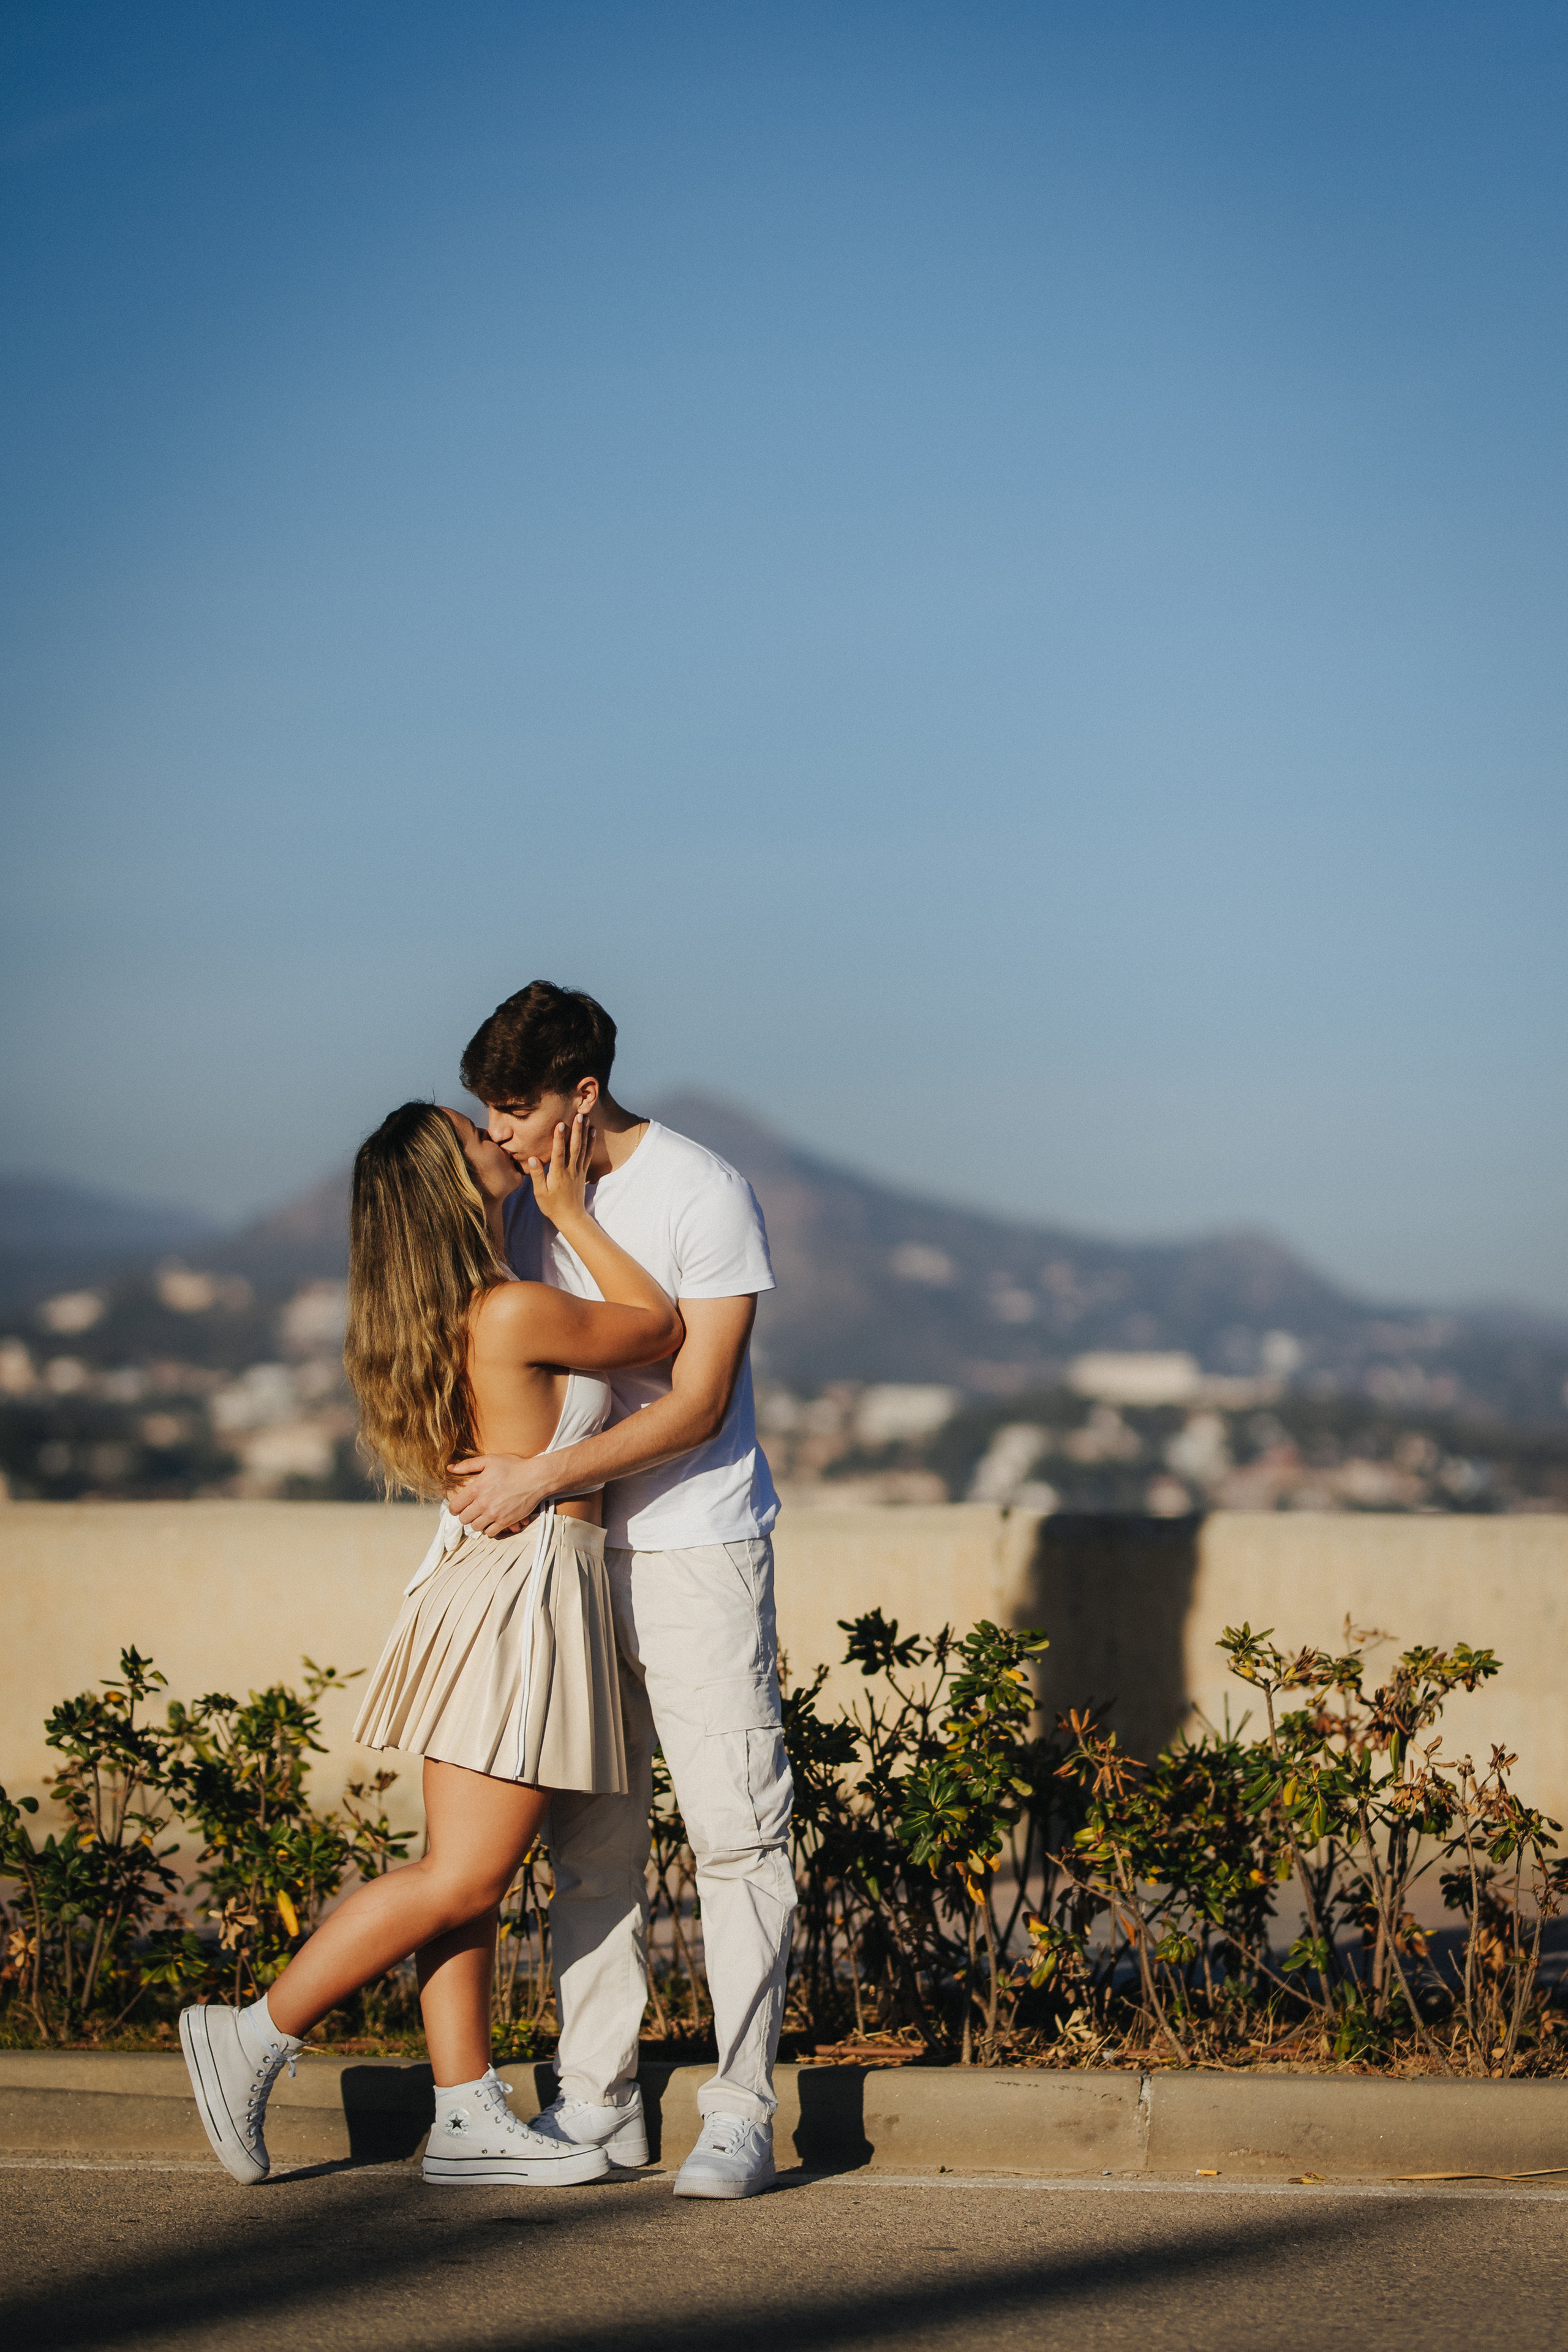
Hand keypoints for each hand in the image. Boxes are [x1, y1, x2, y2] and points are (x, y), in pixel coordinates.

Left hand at [446, 1452, 554, 1536]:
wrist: (536, 1477)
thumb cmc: (513, 1466)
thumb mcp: (489, 1460)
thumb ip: (467, 1465)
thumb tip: (450, 1468)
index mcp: (476, 1489)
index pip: (455, 1507)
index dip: (455, 1507)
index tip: (460, 1505)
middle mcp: (483, 1503)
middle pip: (463, 1519)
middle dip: (465, 1514)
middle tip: (471, 1510)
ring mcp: (494, 1514)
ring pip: (475, 1527)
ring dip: (476, 1522)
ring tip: (482, 1515)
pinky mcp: (505, 1521)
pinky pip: (489, 1532)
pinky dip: (489, 1528)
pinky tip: (492, 1520)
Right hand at [524, 1113, 593, 1233]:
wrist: (571, 1218)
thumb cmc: (552, 1206)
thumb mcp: (540, 1193)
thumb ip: (538, 1175)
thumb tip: (533, 1158)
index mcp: (558, 1174)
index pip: (558, 1153)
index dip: (559, 1138)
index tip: (560, 1124)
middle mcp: (570, 1170)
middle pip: (574, 1147)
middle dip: (576, 1130)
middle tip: (578, 1114)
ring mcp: (578, 1171)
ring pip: (583, 1149)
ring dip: (584, 1132)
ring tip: (586, 1118)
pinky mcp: (583, 1173)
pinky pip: (588, 1155)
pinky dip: (591, 1143)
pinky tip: (593, 1132)